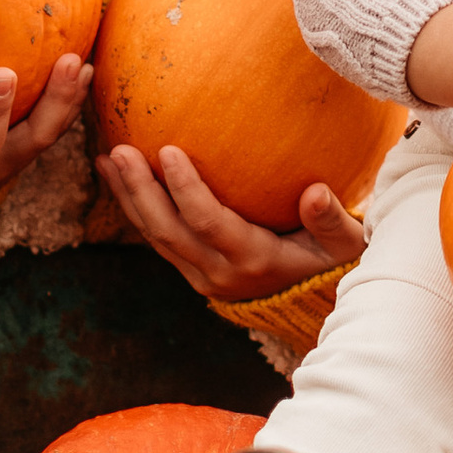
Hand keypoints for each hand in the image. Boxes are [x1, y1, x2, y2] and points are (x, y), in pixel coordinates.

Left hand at [95, 143, 369, 303]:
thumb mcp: (346, 245)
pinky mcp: (192, 269)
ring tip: (106, 156)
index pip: (209, 223)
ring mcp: (201, 274)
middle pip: (168, 231)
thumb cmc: (333, 262)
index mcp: (253, 260)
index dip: (185, 190)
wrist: (314, 302)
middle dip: (140, 191)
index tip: (168, 150)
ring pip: (154, 236)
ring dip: (127, 197)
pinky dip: (135, 206)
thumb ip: (332, 222)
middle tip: (119, 149)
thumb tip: (316, 193)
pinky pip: (157, 237)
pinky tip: (118, 175)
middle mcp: (219, 271)